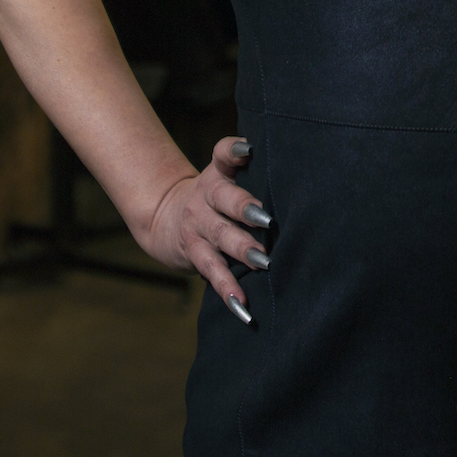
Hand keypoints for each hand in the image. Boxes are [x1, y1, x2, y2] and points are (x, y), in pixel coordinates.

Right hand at [138, 136, 271, 323]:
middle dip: (245, 208)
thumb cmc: (214, 196)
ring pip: (220, 238)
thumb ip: (248, 167)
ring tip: (264, 262)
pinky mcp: (195, 254)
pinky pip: (213, 273)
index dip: (234, 149)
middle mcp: (206, 198)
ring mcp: (199, 227)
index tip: (248, 148)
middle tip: (268, 219)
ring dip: (242, 249)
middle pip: (225, 200)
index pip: (223, 154)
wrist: (164, 217)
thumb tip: (292, 162)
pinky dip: (228, 291)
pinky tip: (243, 308)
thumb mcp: (223, 174)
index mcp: (217, 174)